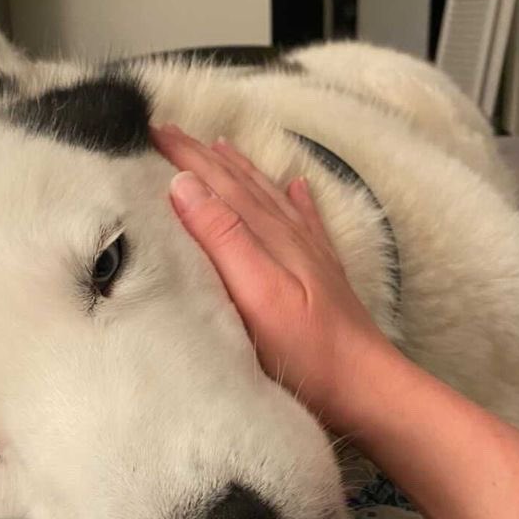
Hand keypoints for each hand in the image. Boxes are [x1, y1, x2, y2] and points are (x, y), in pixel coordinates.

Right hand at [151, 123, 394, 431]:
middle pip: (241, 183)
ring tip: (222, 146)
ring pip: (268, 195)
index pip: (218, 183)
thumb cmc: (308, 351)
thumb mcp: (258, 296)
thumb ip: (224, 237)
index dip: (184, 156)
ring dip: (240, 169)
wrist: (367, 388)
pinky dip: (296, 199)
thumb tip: (185, 185)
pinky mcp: (323, 274)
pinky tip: (297, 188)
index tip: (151, 130)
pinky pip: (305, 221)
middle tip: (170, 130)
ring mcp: (310, 254)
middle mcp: (290, 235)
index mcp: (268, 237)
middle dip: (203, 155)